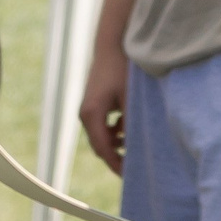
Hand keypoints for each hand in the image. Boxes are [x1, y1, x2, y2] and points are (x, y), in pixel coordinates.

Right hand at [78, 42, 130, 175]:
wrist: (112, 45)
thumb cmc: (122, 69)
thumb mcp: (130, 98)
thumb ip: (131, 123)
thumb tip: (134, 147)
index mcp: (92, 114)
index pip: (103, 149)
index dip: (116, 164)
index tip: (130, 175)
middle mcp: (85, 114)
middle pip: (100, 146)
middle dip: (116, 156)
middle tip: (134, 166)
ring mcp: (87, 109)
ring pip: (101, 136)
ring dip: (116, 142)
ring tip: (132, 142)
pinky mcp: (93, 104)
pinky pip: (102, 126)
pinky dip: (114, 131)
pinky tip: (125, 125)